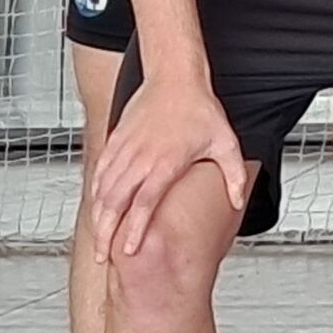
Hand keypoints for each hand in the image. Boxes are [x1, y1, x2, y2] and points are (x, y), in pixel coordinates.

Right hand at [90, 73, 252, 260]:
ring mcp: (125, 150)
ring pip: (102, 190)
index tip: (127, 251)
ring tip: (98, 236)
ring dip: (98, 215)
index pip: (143, 205)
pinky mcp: (116, 140)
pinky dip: (94, 191)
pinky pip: (99, 171)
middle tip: (101, 255)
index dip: (133, 230)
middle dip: (105, 233)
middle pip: (114, 203)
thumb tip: (238, 201)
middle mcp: (141, 159)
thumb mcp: (225, 141)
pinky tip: (96, 204)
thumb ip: (233, 174)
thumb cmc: (199, 107)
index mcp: (165, 163)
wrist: (175, 77)